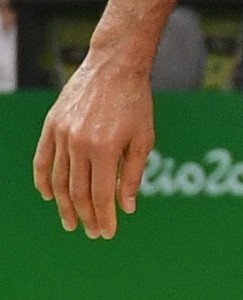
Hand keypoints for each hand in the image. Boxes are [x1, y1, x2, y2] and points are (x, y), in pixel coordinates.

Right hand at [32, 49, 153, 238]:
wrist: (114, 66)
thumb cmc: (136, 103)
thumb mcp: (143, 139)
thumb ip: (132, 175)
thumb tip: (127, 208)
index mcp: (105, 149)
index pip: (101, 195)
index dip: (104, 217)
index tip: (108, 233)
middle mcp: (79, 144)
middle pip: (78, 192)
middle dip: (86, 216)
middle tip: (92, 232)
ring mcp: (61, 134)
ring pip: (59, 180)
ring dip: (64, 205)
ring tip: (72, 222)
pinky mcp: (51, 125)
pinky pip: (42, 160)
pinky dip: (43, 180)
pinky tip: (48, 196)